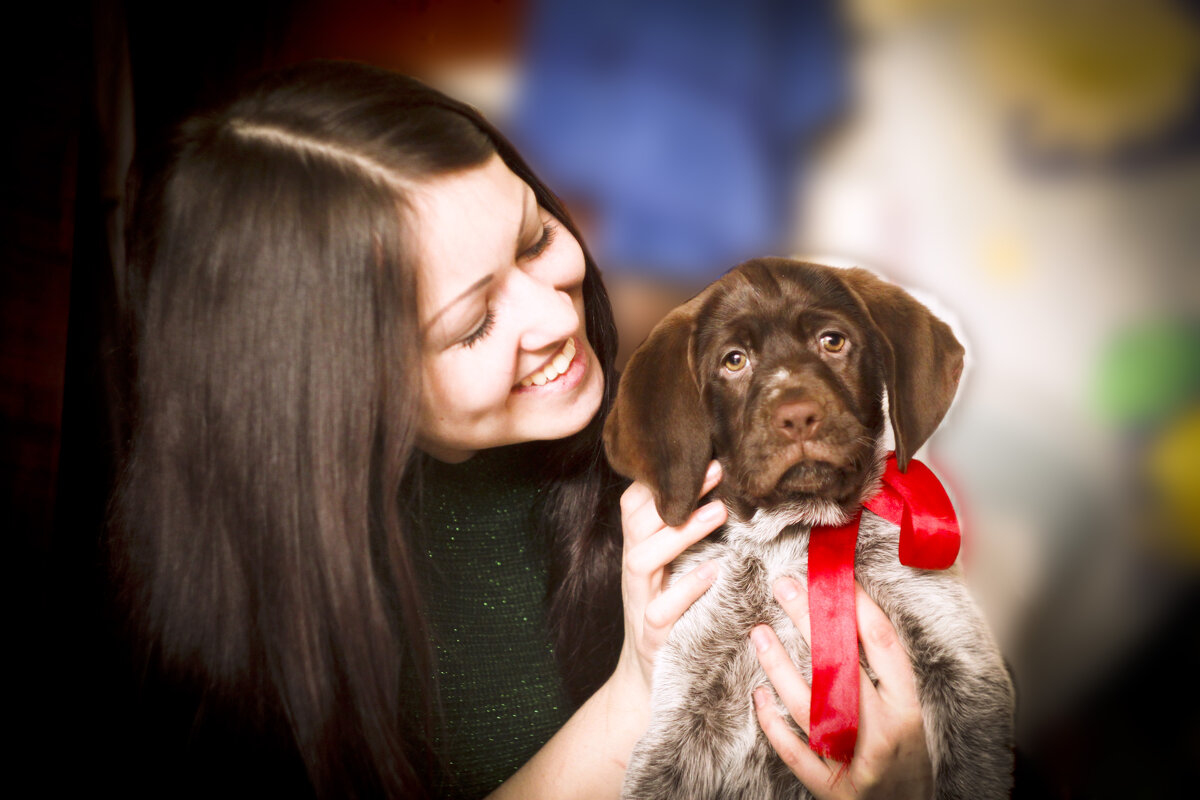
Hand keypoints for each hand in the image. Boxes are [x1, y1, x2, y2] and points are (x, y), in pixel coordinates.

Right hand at [613, 460, 726, 692]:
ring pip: (642, 558)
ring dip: (680, 533)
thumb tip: (729, 490)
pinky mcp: (652, 635)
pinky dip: (686, 589)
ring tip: (718, 512)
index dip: (658, 476)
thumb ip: (690, 536)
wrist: (654, 679)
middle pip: (638, 521)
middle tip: (717, 469)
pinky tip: (714, 573)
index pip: (636, 502)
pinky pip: (660, 610)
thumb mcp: (678, 570)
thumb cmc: (676, 614)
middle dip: (675, 493)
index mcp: (641, 549)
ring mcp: (639, 602)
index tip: (696, 453)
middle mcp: (635, 570)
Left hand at [751, 579, 932, 799]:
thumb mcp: (913, 710)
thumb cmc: (911, 755)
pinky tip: (757, 695)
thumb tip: (856, 608)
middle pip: (840, 665)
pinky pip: (796, 754)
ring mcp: (858, 763)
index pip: (881, 641)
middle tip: (782, 586)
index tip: (827, 574)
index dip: (853, 602)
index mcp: (910, 705)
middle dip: (809, 620)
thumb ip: (889, 669)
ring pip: (811, 707)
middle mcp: (886, 732)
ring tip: (757, 633)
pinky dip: (773, 724)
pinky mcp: (833, 791)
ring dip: (780, 666)